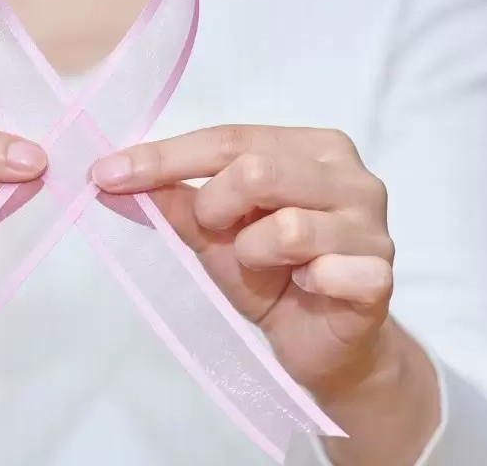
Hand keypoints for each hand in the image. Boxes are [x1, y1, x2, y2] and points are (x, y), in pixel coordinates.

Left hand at [91, 125, 398, 397]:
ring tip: (268, 267)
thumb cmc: (274, 277)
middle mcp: (351, 176)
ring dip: (256, 254)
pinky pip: (329, 271)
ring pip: (288, 226)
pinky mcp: (380, 275)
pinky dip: (304, 282)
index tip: (106, 174)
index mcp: (312, 148)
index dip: (164, 157)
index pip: (231, 138)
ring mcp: (372, 225)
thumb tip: (116, 176)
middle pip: (258, 170)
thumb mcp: (215, 236)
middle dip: (216, 208)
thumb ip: (178, 201)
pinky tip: (307, 287)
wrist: (323, 347)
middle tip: (218, 236)